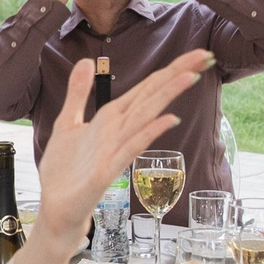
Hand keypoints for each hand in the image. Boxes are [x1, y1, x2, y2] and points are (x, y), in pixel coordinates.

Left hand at [30, 52, 215, 257]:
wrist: (57, 210)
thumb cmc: (65, 172)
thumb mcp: (67, 123)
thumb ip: (78, 93)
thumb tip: (86, 60)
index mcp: (111, 119)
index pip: (146, 89)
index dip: (169, 69)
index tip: (197, 54)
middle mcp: (118, 131)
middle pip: (152, 97)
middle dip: (177, 74)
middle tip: (207, 55)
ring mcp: (115, 150)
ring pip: (145, 117)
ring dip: (167, 96)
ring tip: (191, 75)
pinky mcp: (106, 171)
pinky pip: (130, 148)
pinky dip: (148, 133)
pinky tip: (167, 119)